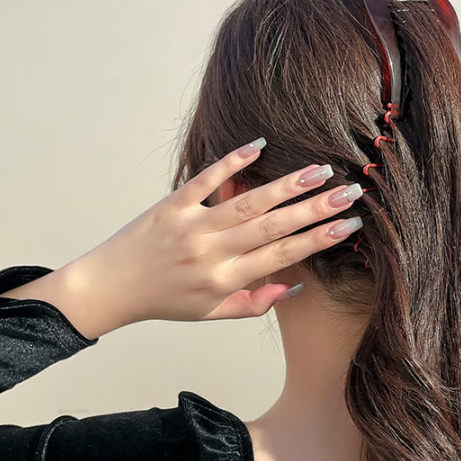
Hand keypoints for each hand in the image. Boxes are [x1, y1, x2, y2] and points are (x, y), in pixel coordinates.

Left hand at [42, 139, 363, 337]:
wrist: (110, 287)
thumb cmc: (165, 302)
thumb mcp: (211, 313)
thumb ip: (254, 303)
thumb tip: (294, 287)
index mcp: (225, 281)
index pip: (282, 256)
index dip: (319, 240)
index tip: (350, 226)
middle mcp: (213, 253)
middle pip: (273, 227)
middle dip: (316, 209)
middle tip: (349, 192)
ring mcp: (192, 226)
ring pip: (247, 202)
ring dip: (286, 185)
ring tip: (319, 171)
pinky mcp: (172, 205)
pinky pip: (205, 180)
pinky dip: (231, 162)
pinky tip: (258, 147)